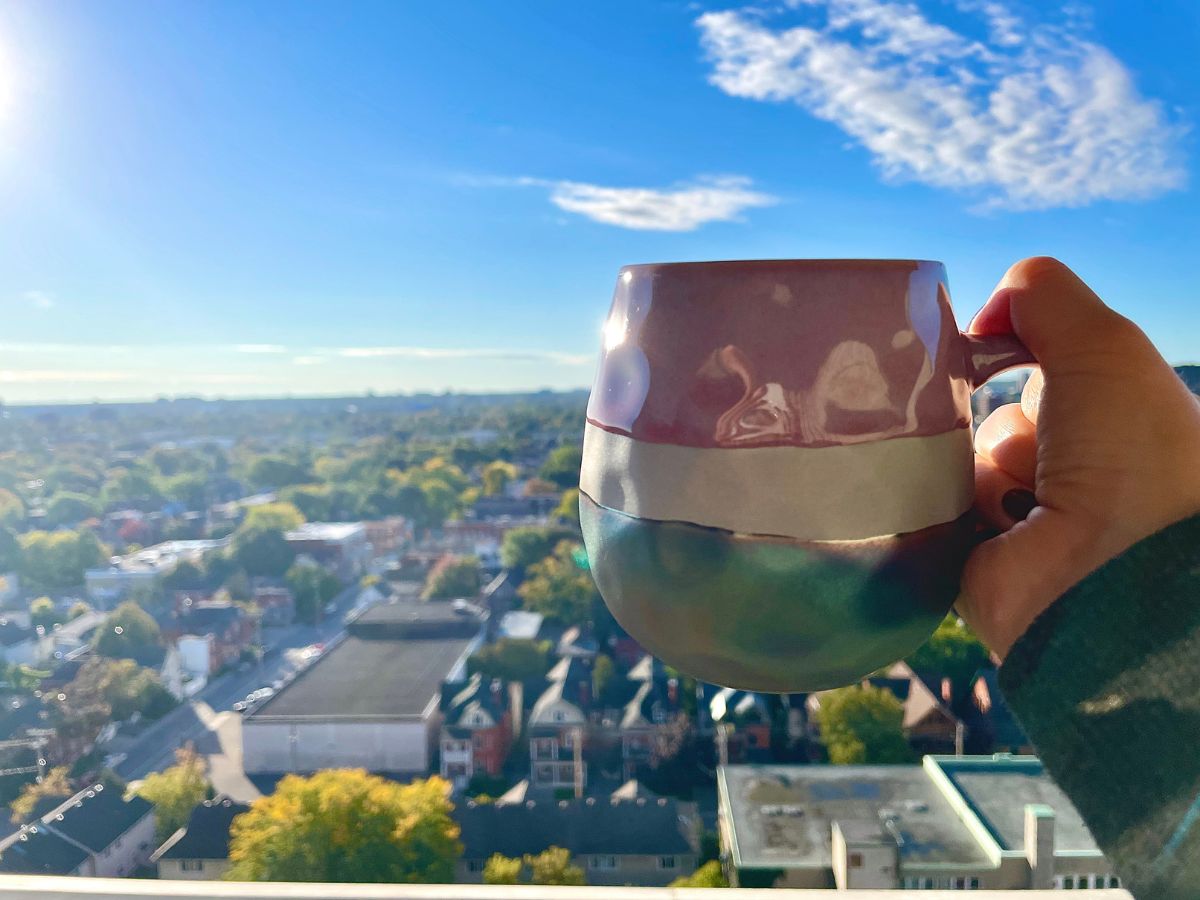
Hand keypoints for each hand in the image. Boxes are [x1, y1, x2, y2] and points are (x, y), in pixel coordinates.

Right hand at [958, 257, 1199, 658]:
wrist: (1102, 580)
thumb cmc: (1127, 455)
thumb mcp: (1102, 344)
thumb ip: (1042, 295)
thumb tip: (986, 310)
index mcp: (1128, 424)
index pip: (1056, 368)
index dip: (1024, 347)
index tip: (1000, 343)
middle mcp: (1087, 471)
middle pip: (1009, 408)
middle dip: (996, 403)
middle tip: (1006, 418)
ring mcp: (1034, 517)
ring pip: (972, 452)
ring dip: (987, 461)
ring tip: (1016, 488)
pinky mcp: (982, 554)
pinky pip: (946, 500)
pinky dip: (958, 499)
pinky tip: (989, 516)